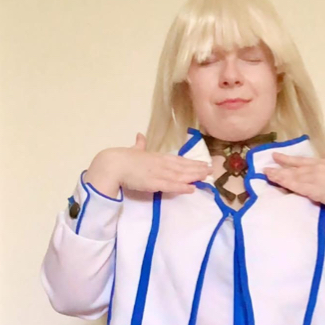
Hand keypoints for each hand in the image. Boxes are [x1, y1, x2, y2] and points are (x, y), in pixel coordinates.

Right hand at [91, 134, 210, 195]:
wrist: (113, 164)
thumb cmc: (122, 158)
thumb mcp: (134, 149)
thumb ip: (139, 144)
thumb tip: (140, 136)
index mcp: (157, 156)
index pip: (178, 160)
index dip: (191, 162)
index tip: (202, 164)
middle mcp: (161, 163)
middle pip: (183, 166)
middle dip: (197, 169)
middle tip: (211, 170)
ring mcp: (159, 173)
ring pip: (181, 176)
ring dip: (194, 177)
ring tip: (207, 177)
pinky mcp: (154, 183)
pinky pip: (171, 186)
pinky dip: (182, 187)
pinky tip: (192, 189)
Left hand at [264, 153, 324, 210]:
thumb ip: (323, 177)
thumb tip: (315, 181)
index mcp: (322, 164)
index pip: (301, 160)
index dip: (287, 159)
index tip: (276, 156)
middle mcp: (316, 168)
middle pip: (293, 167)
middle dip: (279, 166)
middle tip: (265, 167)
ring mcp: (314, 177)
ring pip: (292, 175)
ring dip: (278, 175)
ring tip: (266, 174)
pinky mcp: (313, 188)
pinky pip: (295, 185)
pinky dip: (284, 182)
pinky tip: (276, 181)